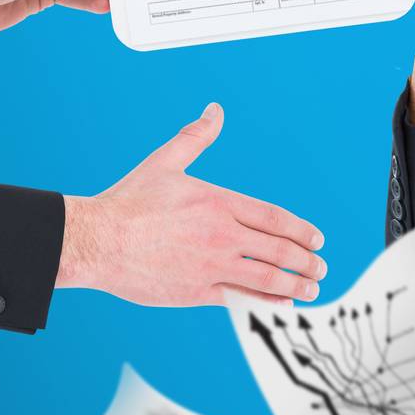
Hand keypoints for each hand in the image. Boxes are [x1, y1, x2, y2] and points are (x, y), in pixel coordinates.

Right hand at [57, 103, 325, 307]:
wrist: (93, 241)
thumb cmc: (128, 202)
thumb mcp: (166, 162)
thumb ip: (196, 137)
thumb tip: (215, 110)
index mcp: (220, 203)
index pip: (275, 217)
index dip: (301, 230)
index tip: (318, 238)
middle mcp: (222, 235)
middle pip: (278, 249)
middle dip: (306, 259)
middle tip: (321, 267)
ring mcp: (210, 266)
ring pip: (265, 277)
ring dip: (294, 284)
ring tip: (311, 289)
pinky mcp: (193, 292)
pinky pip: (238, 299)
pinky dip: (264, 301)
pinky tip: (280, 303)